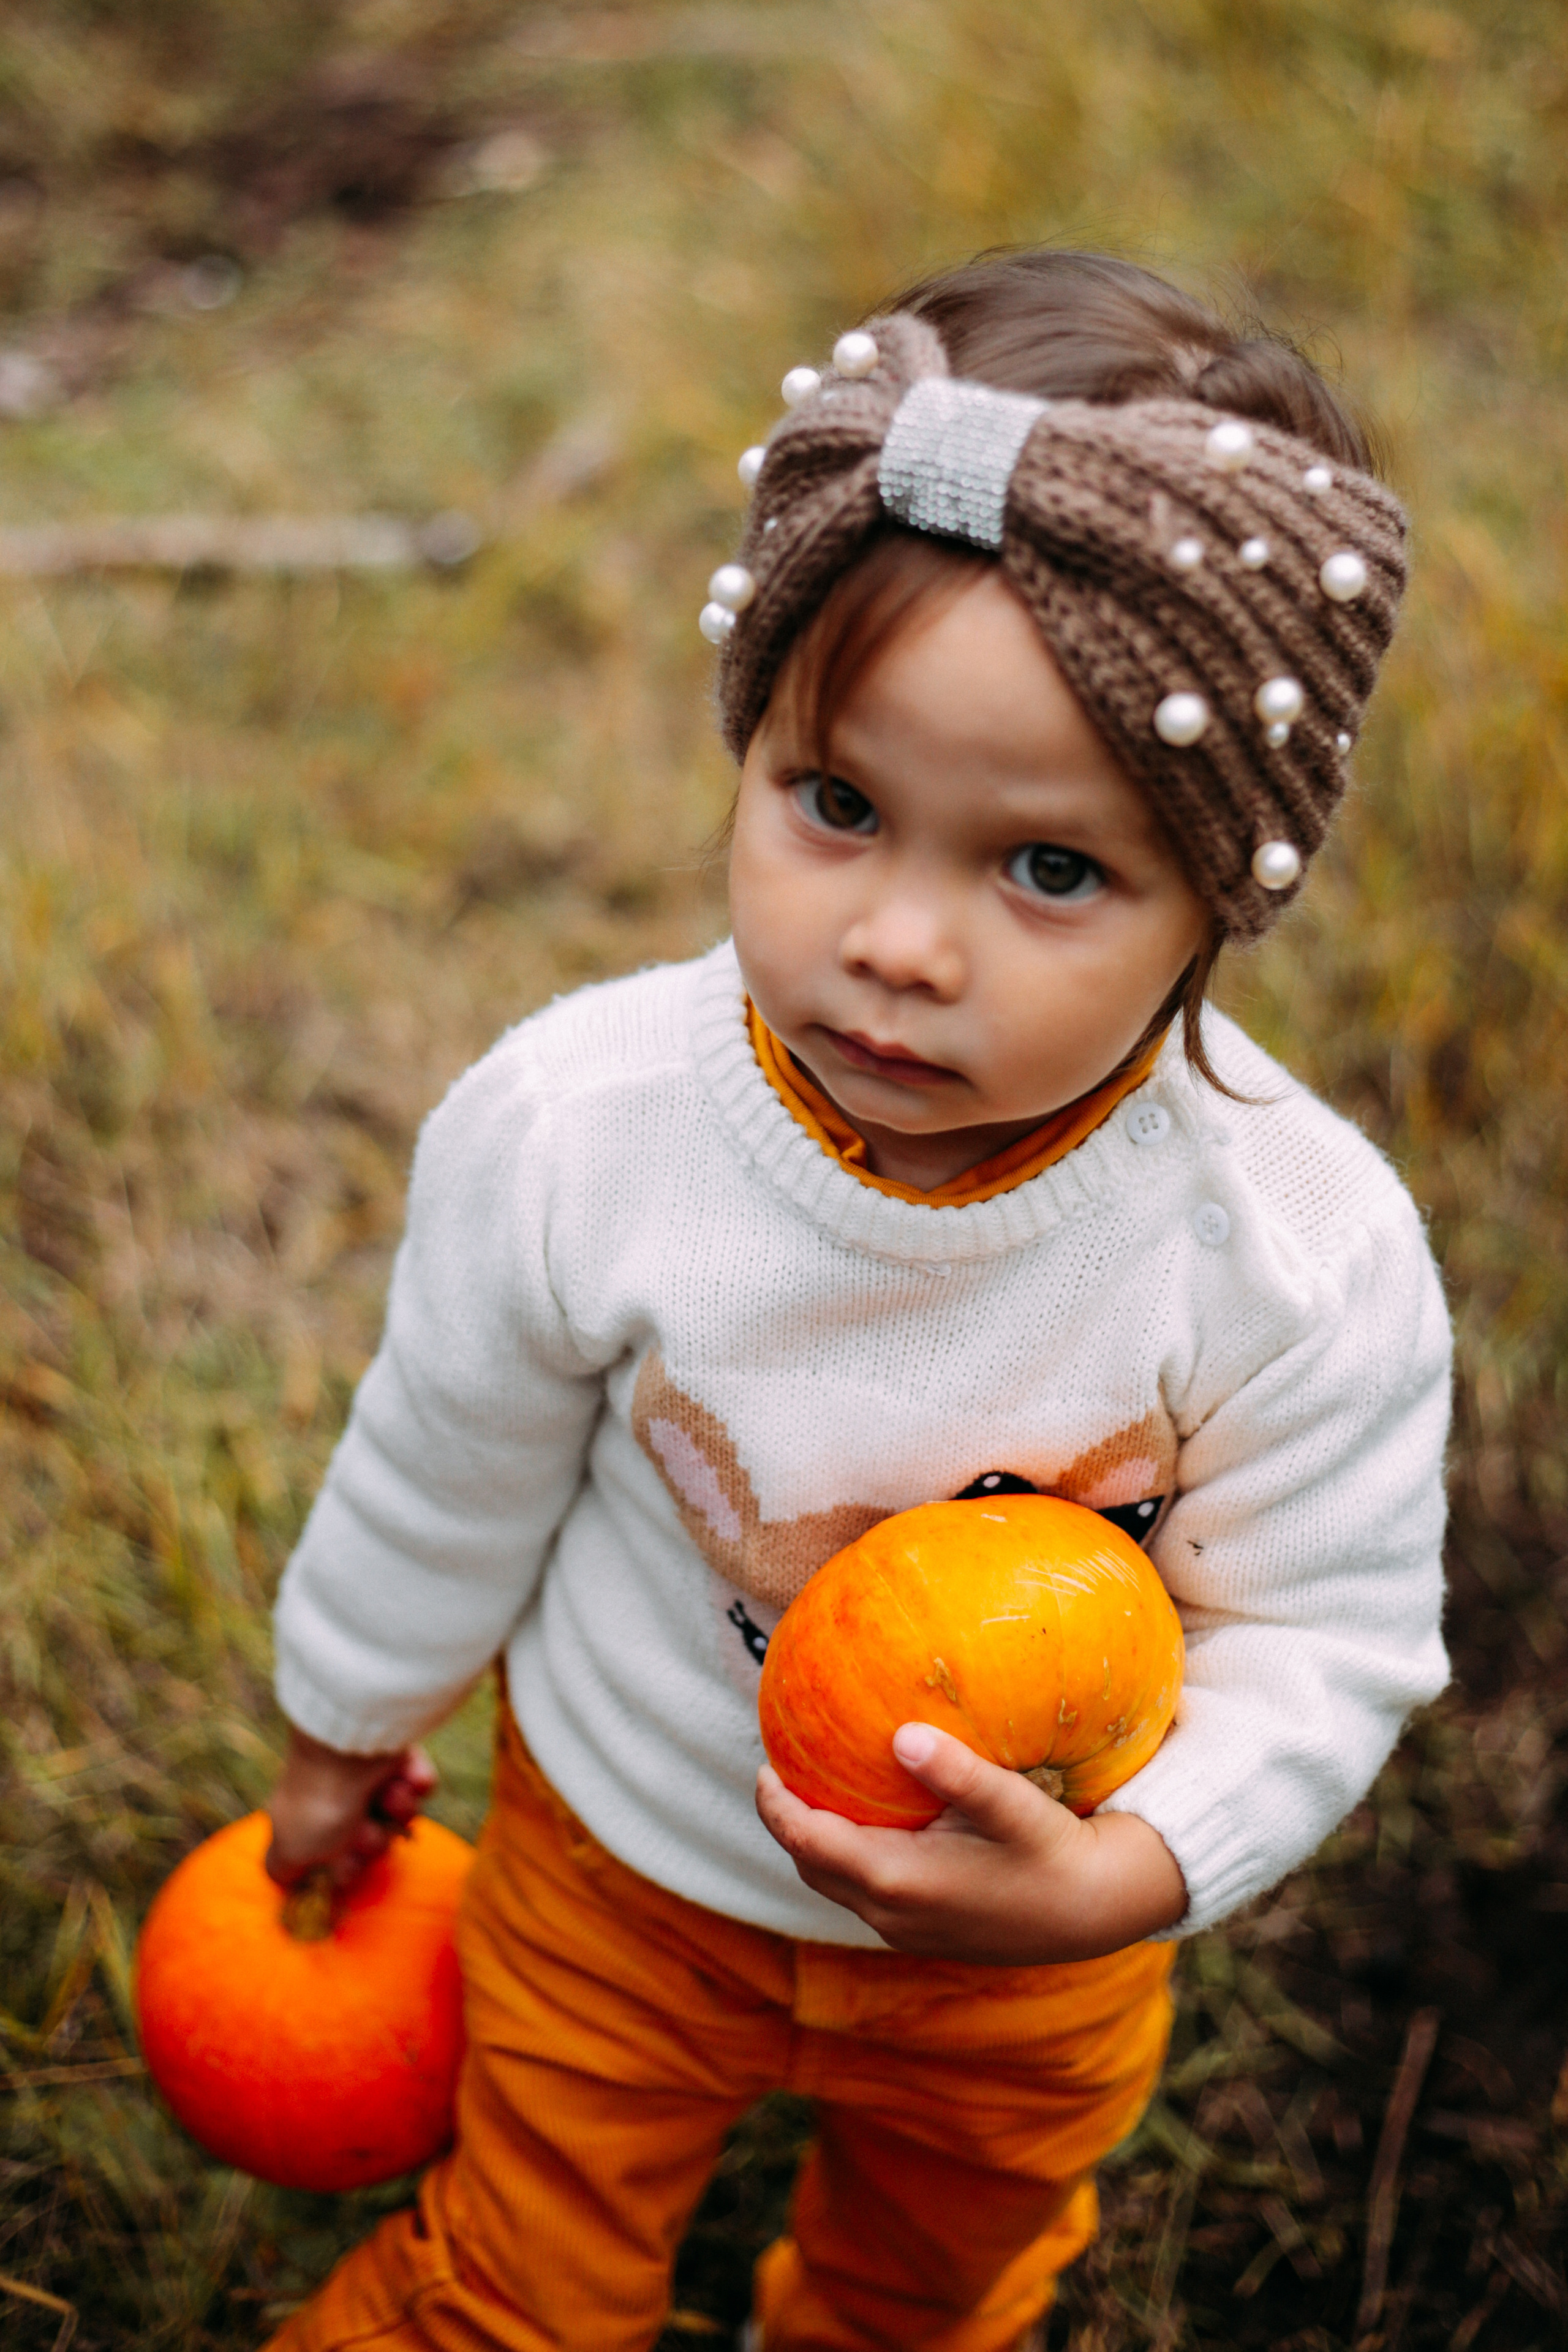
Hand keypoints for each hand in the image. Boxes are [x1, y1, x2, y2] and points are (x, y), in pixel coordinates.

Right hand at [265, 1723, 437, 1891]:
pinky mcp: (401, 1759)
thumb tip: (285, 1879)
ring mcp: (373, 1779)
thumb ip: (283, 1869)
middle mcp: (344, 1802)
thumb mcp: (288, 1850)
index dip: (350, 1868)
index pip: (344, 1862)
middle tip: (365, 1826)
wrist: (350, 1750)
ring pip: (402, 1817)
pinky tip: (402, 1777)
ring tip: (384, 1793)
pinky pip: (422, 1785)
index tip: (347, 1862)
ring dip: (396, 1809)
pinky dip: (415, 1783)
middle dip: (374, 1840)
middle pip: (377, 1843)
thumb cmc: (318, 1805)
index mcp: (315, 1823)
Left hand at [755, 1722, 1186, 1963]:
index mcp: (897, 1880)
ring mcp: (906, 1929)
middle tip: (783, 1768)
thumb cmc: (1053, 1851)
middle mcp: (890, 1913)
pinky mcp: (924, 1932)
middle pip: (810, 1865)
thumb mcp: (1010, 1805)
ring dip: (817, 1842)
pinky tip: (870, 1822)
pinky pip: (865, 1892)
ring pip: (836, 1884)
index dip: (776, 1805)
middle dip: (787, 1821)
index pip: (806, 1841)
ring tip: (817, 1789)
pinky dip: (847, 1857)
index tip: (765, 1762)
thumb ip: (956, 1771)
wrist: (1094, 1912)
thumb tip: (901, 1735)